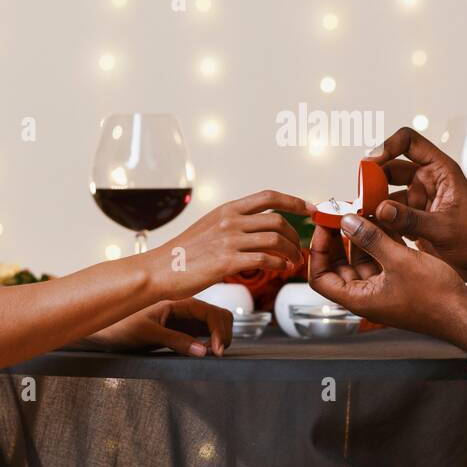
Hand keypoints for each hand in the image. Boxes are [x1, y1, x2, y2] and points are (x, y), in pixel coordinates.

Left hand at [93, 297, 233, 356]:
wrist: (100, 329)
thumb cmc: (118, 325)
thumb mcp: (146, 334)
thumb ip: (175, 341)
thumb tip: (202, 351)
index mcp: (178, 301)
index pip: (212, 312)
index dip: (220, 331)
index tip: (216, 351)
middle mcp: (184, 307)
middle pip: (218, 316)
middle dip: (224, 334)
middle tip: (216, 354)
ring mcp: (183, 318)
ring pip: (213, 324)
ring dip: (218, 337)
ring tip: (211, 354)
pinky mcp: (180, 329)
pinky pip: (202, 332)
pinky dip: (209, 341)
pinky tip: (202, 352)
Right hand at [148, 189, 312, 299]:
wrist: (158, 271)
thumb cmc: (183, 255)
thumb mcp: (208, 228)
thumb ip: (231, 224)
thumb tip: (254, 228)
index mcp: (226, 210)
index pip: (268, 196)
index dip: (293, 200)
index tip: (309, 208)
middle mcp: (230, 221)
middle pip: (277, 220)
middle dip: (295, 235)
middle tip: (299, 249)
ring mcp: (229, 240)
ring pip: (275, 239)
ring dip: (291, 252)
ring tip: (292, 263)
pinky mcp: (227, 261)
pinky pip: (265, 259)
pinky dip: (279, 264)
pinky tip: (281, 270)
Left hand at [308, 214, 466, 348]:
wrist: (464, 314)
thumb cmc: (435, 296)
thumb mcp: (399, 261)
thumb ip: (371, 239)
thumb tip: (347, 222)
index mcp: (359, 298)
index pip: (320, 277)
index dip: (317, 251)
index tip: (324, 226)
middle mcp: (367, 295)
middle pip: (338, 266)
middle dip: (337, 239)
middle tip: (340, 214)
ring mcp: (383, 289)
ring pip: (361, 260)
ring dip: (361, 237)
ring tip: (362, 211)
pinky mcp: (399, 282)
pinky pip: (381, 260)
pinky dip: (379, 241)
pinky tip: (384, 220)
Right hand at [366, 127, 466, 303]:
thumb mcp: (444, 230)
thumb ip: (411, 220)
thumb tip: (379, 209)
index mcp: (441, 171)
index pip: (410, 141)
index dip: (388, 145)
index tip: (370, 162)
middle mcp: (428, 180)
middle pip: (390, 167)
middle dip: (372, 179)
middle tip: (358, 197)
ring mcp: (420, 198)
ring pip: (386, 191)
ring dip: (372, 201)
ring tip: (358, 216)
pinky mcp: (413, 217)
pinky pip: (389, 212)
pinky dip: (377, 219)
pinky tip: (367, 230)